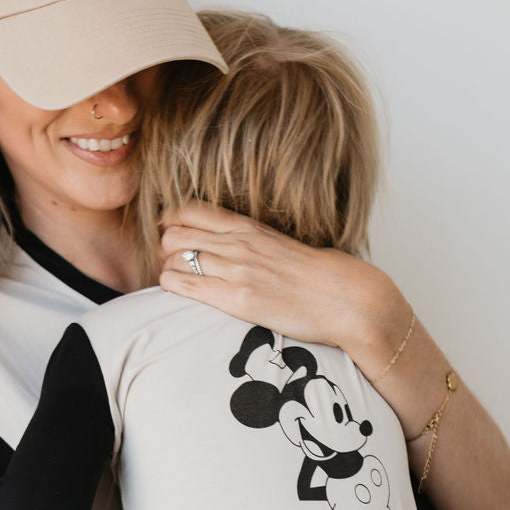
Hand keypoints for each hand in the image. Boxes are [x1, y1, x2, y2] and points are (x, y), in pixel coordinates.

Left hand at [158, 201, 408, 369]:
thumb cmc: (317, 276)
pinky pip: (184, 286)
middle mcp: (238, 244)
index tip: (171, 237)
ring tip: (176, 280)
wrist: (346, 299)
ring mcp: (236, 270)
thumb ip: (251, 240)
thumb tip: (230, 243)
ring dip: (167, 269)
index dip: (170, 223)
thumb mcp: (280, 244)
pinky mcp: (237, 300)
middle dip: (164, 248)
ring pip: (174, 258)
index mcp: (248, 227)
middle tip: (171, 263)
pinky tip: (177, 292)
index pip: (188, 209)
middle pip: (173, 233)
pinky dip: (171, 286)